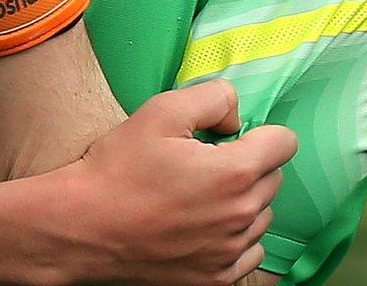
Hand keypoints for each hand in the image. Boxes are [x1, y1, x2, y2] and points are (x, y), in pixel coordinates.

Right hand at [62, 80, 295, 285]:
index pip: (285, 143)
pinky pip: (249, 252)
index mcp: (234, 172)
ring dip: (241, 202)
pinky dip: (233, 237)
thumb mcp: (160, 112)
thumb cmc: (117, 169)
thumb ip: (213, 98)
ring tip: (196, 197)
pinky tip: (199, 226)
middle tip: (202, 164)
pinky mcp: (217, 278)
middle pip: (274, 178)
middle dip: (247, 165)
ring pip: (262, 216)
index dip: (259, 132)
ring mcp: (231, 251)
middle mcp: (242, 215)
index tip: (229, 137)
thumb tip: (237, 116)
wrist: (82, 227)